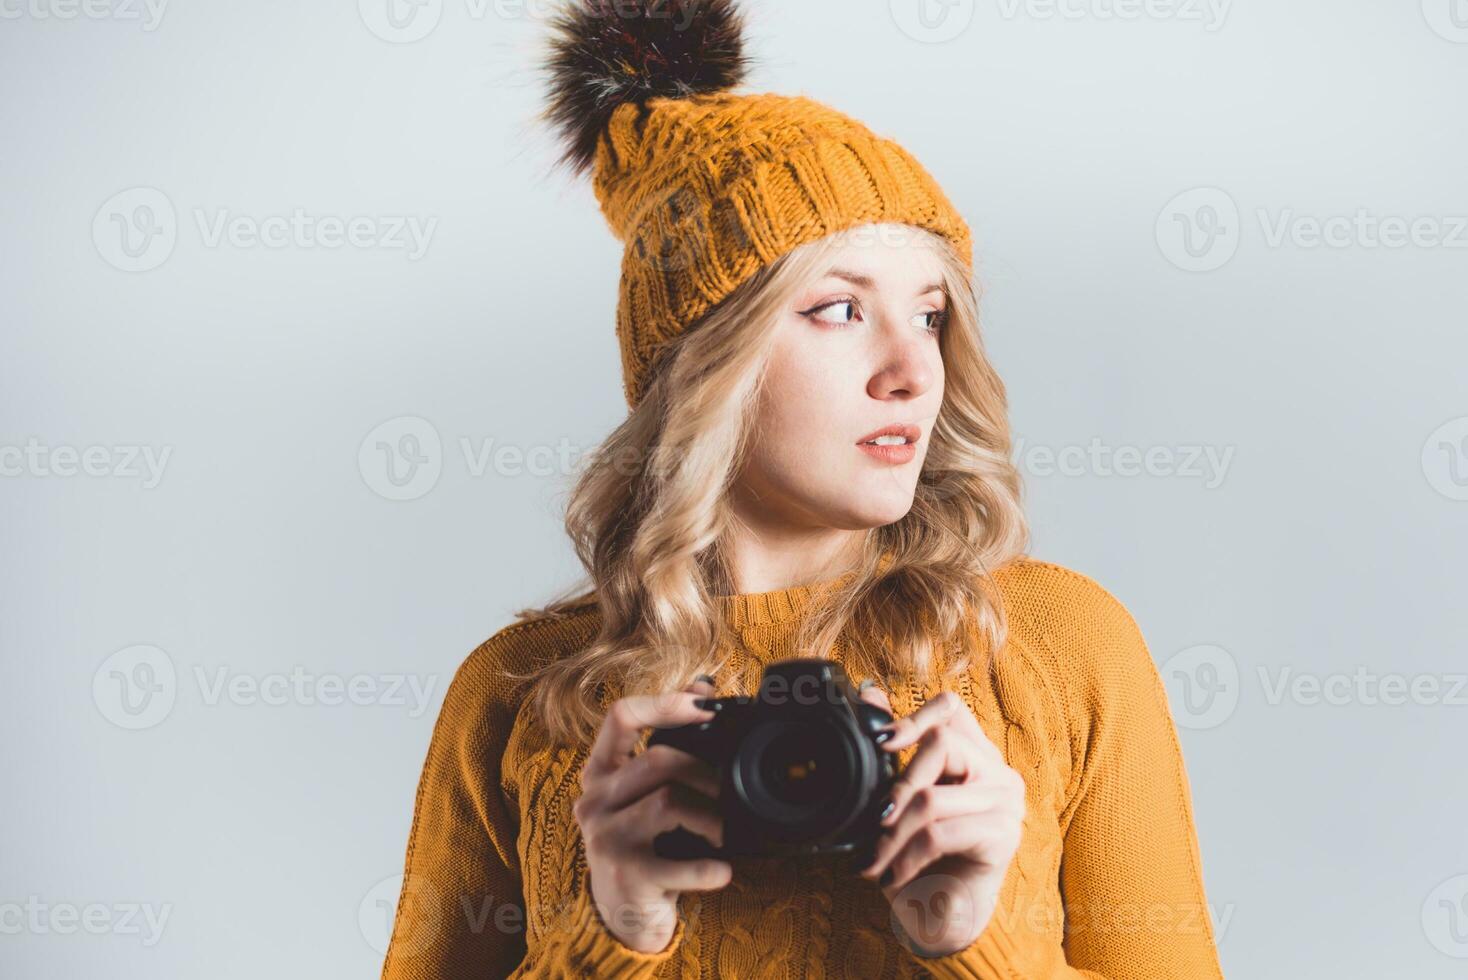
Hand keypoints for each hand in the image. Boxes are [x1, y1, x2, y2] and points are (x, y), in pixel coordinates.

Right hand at [572, 675, 732, 953]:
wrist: (622, 915)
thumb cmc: (642, 844)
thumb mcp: (645, 793)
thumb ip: (668, 742)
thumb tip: (703, 685)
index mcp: (600, 773)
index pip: (621, 716)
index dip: (664, 703)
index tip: (704, 704)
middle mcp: (594, 801)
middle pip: (659, 760)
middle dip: (706, 772)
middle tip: (729, 792)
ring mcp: (605, 839)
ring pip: (670, 802)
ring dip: (712, 816)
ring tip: (726, 831)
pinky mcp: (626, 875)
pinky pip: (679, 862)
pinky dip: (709, 867)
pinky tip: (722, 870)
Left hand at [855, 685, 1025, 956]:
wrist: (942, 918)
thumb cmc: (921, 858)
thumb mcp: (900, 800)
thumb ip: (893, 750)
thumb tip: (868, 694)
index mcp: (975, 755)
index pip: (951, 708)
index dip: (914, 715)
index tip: (880, 741)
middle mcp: (998, 772)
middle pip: (942, 743)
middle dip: (898, 784)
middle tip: (876, 821)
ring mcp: (1006, 803)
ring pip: (933, 796)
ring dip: (892, 835)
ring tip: (872, 861)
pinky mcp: (1004, 837)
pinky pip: (940, 834)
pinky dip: (905, 858)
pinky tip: (891, 877)